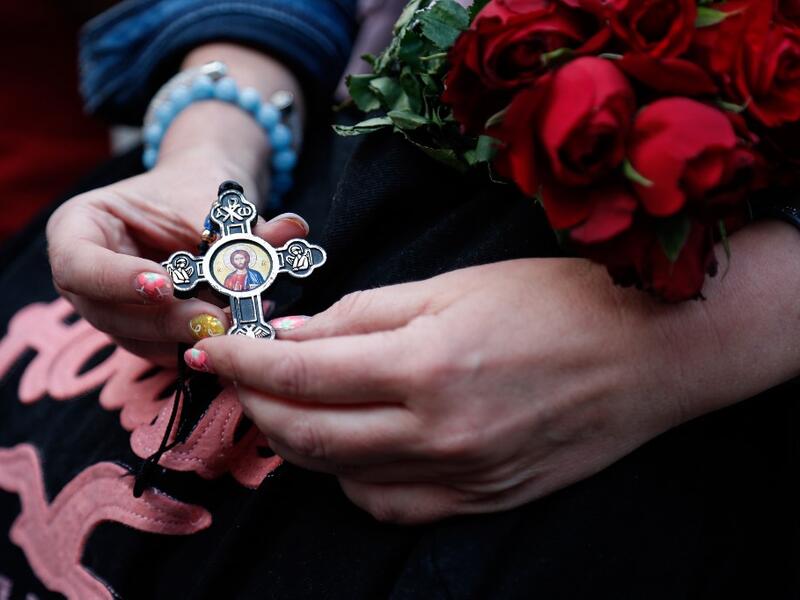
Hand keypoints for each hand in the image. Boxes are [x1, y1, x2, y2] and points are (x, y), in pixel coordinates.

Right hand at [47, 152, 307, 363]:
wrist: (198, 201)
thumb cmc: (191, 190)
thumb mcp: (210, 199)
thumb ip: (241, 224)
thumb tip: (292, 230)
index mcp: (80, 228)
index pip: (79, 264)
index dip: (117, 280)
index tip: (165, 285)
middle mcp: (85, 276)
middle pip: (110, 313)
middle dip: (167, 321)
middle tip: (216, 321)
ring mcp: (110, 309)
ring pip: (139, 340)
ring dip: (187, 339)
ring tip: (236, 327)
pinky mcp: (141, 333)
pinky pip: (164, 350)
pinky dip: (200, 346)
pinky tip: (237, 335)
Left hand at [189, 259, 688, 522]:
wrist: (648, 352)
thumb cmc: (556, 301)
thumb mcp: (453, 285)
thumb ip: (365, 314)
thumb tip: (296, 336)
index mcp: (428, 365)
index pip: (300, 374)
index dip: (244, 362)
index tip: (214, 350)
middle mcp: (438, 433)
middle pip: (307, 435)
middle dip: (257, 404)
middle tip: (243, 376)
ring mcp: (461, 476)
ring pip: (340, 474)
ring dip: (298, 439)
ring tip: (290, 404)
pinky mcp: (481, 500)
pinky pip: (389, 503)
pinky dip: (352, 477)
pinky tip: (355, 444)